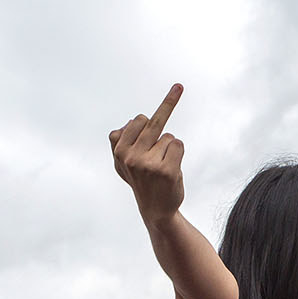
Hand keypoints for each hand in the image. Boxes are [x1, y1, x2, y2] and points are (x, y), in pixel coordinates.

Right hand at [108, 84, 186, 223]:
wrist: (156, 211)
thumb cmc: (141, 182)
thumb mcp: (122, 163)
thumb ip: (120, 141)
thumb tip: (131, 122)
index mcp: (118, 151)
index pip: (136, 121)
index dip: (152, 115)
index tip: (179, 87)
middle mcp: (130, 156)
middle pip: (150, 121)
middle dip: (158, 129)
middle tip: (157, 148)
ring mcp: (147, 164)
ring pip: (167, 136)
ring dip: (167, 148)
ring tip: (161, 168)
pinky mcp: (166, 170)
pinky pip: (177, 144)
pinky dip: (178, 153)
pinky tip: (171, 170)